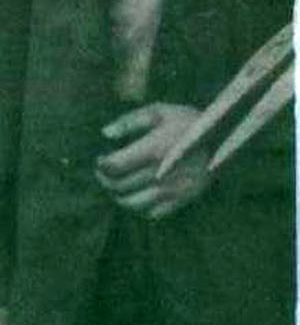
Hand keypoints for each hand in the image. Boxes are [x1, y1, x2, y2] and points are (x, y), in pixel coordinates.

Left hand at [96, 103, 213, 219]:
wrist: (226, 137)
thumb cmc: (187, 121)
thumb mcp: (159, 111)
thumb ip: (129, 121)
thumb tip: (105, 134)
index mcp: (154, 149)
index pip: (114, 166)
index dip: (100, 165)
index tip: (99, 160)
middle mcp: (163, 172)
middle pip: (120, 185)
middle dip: (105, 180)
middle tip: (103, 173)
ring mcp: (175, 188)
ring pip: (134, 204)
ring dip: (119, 197)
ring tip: (116, 188)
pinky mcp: (185, 198)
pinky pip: (154, 213)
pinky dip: (140, 208)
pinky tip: (137, 196)